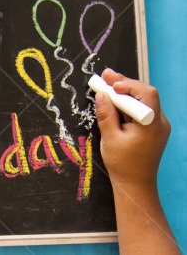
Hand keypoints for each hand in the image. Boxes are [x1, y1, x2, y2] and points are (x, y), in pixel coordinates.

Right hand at [95, 68, 170, 185]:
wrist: (135, 185)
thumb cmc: (122, 164)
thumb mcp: (110, 138)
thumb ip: (106, 114)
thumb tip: (102, 94)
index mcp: (151, 124)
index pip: (146, 94)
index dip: (129, 84)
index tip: (111, 83)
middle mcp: (160, 122)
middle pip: (145, 94)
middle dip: (125, 84)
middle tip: (105, 76)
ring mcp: (158, 125)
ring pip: (143, 100)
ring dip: (125, 93)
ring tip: (107, 85)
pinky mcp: (153, 129)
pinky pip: (142, 110)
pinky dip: (128, 103)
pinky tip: (115, 101)